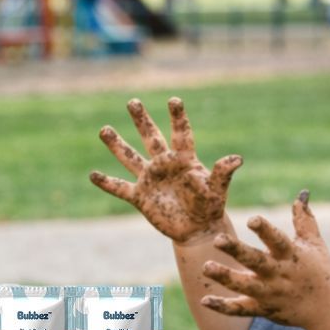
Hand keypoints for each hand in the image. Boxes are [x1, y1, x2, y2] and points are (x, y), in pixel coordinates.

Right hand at [90, 96, 242, 243]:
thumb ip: (222, 173)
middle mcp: (164, 165)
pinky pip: (120, 188)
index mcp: (184, 160)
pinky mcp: (141, 198)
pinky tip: (93, 175)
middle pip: (151, 138)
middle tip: (133, 102)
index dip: (177, 117)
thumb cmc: (209, 207)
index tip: (174, 100)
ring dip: (117, 145)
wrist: (197, 229)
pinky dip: (107, 183)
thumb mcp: (217, 190)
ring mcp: (150, 180)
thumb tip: (236, 159)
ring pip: (130, 158)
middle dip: (142, 120)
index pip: (180, 134)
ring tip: (104, 129)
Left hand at [200, 191, 329, 327]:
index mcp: (291, 256)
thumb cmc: (321, 270)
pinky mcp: (263, 309)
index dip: (265, 230)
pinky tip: (205, 301)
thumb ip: (304, 220)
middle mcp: (279, 274)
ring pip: (244, 286)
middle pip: (255, 261)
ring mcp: (270, 293)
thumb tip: (300, 195)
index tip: (252, 219)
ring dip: (225, 277)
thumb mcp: (315, 244)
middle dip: (236, 251)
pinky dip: (223, 307)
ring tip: (206, 267)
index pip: (277, 240)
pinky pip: (240, 310)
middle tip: (217, 239)